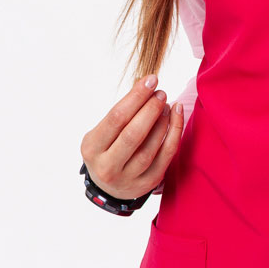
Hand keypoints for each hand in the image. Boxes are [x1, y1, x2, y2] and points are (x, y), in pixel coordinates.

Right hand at [79, 73, 183, 200]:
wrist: (110, 187)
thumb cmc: (108, 149)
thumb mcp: (103, 132)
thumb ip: (121, 113)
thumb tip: (146, 84)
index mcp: (92, 148)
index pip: (116, 118)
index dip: (136, 97)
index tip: (151, 80)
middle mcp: (107, 166)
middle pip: (133, 134)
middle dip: (150, 109)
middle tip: (161, 93)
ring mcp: (128, 178)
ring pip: (150, 147)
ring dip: (162, 121)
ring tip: (167, 104)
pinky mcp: (148, 182)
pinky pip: (166, 156)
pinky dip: (174, 133)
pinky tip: (176, 116)